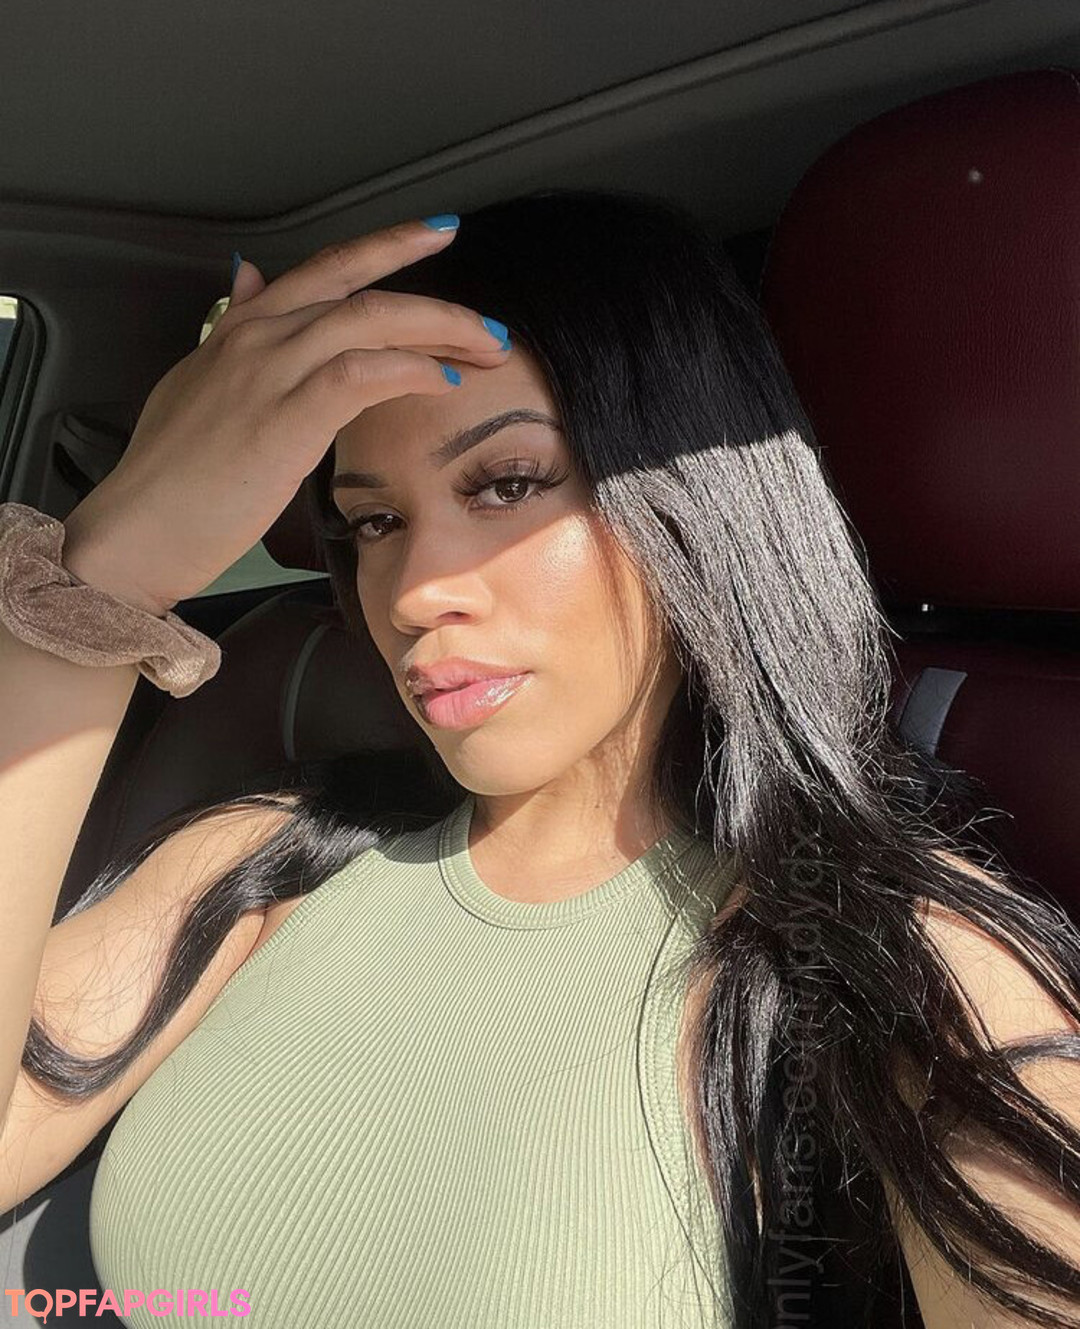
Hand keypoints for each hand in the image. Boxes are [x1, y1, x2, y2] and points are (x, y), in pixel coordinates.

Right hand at [62, 218, 509, 614]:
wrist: (137, 531)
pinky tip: (444, 382)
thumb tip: (250, 279)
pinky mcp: (284, 417)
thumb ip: (231, 332)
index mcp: (241, 329)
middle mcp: (257, 335)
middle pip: (360, 286)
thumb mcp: (197, 383)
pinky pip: (362, 373)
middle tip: (488, 323)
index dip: (386, 246)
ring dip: (440, 330)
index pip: (325, 268)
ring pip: (371, 320)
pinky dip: (410, 371)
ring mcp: (269, 372)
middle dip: (436, 299)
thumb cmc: (172, 476)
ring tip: (485, 351)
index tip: (435, 232)